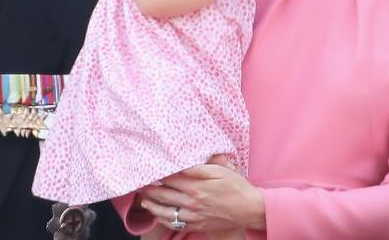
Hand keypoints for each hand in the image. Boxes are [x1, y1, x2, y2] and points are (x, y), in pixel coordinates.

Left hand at [138, 163, 265, 232]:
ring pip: (166, 211)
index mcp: (196, 186)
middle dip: (150, 189)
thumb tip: (184, 163)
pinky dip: (164, 220)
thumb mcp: (222, 171)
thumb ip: (201, 167)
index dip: (158, 174)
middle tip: (139, 184)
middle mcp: (192, 201)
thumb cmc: (237, 187)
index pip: (170, 178)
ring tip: (144, 200)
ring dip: (152, 205)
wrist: (248, 209)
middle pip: (164, 194)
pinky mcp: (197, 224)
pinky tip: (159, 215)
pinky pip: (175, 224)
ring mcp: (193, 215)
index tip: (148, 169)